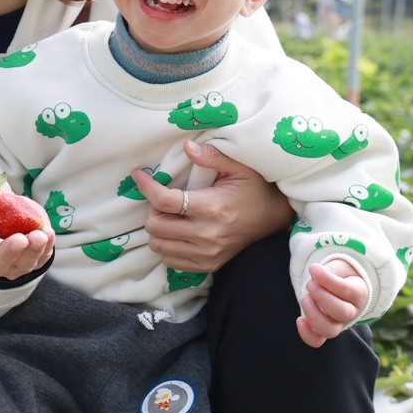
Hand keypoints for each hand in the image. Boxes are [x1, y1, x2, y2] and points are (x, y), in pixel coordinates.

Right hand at [0, 175, 54, 282]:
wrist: (9, 210)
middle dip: (8, 253)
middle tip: (20, 238)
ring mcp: (8, 267)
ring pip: (19, 267)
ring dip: (31, 252)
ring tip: (40, 235)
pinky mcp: (29, 263)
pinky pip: (39, 260)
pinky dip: (45, 249)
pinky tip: (48, 234)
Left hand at [130, 140, 293, 272]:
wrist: (273, 219)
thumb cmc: (254, 189)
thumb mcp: (239, 167)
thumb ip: (212, 156)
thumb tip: (186, 146)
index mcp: (212, 208)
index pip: (165, 201)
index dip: (146, 187)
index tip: (139, 176)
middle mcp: (207, 235)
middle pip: (156, 227)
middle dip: (151, 209)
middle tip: (160, 198)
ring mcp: (207, 254)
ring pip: (159, 246)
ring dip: (157, 229)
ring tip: (169, 215)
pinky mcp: (208, 265)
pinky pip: (171, 261)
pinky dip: (167, 246)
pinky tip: (177, 232)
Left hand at [297, 259, 367, 347]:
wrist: (341, 285)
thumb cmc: (340, 275)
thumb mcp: (340, 267)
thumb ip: (330, 270)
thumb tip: (316, 272)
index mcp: (358, 293)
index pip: (347, 291)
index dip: (329, 281)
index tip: (313, 269)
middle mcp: (351, 312)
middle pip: (341, 313)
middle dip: (322, 297)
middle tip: (310, 283)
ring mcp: (338, 324)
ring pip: (330, 330)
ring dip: (314, 315)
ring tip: (304, 298)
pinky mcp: (324, 329)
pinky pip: (317, 340)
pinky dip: (307, 334)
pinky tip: (299, 320)